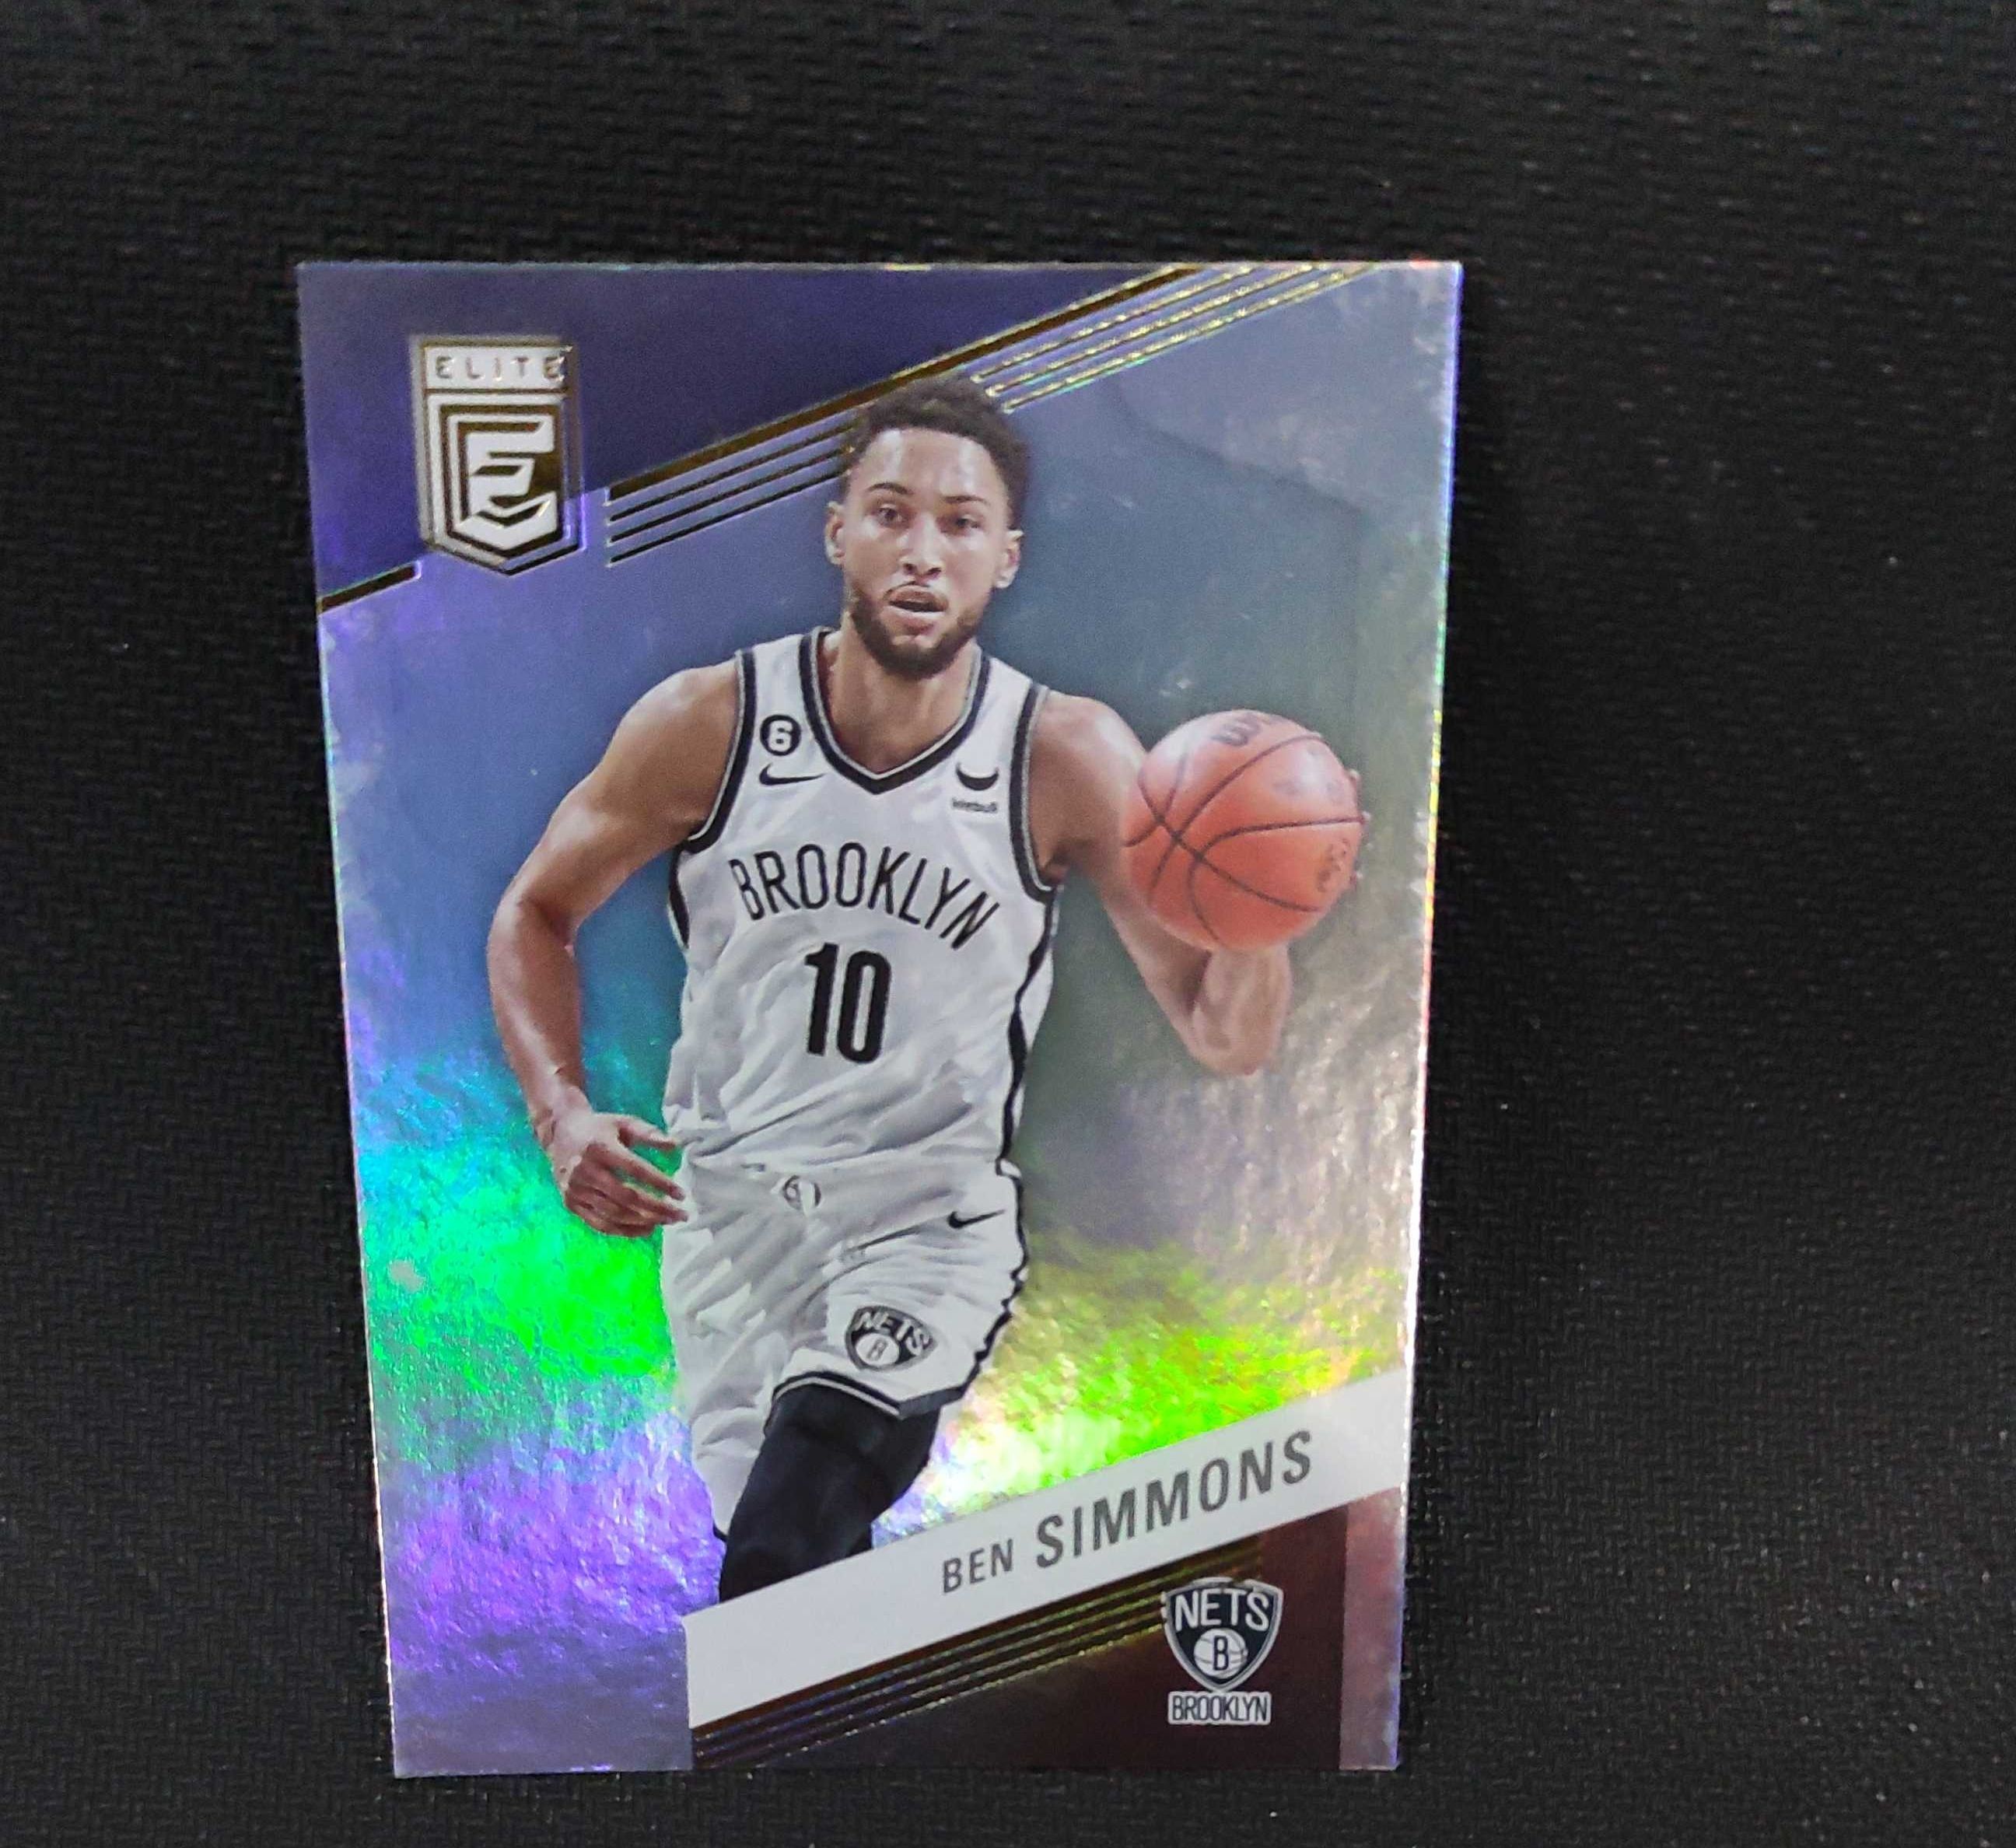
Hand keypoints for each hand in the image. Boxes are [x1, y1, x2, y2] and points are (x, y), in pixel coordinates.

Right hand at [542, 1107, 685, 1237]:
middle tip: (680, 1214)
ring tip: (667, 1221)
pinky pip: (600, 1224)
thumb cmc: (600, 1128)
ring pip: (614, 1213)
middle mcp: (584, 1170)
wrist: (560, 1133)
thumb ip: (649, 1134)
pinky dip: (625, 1231)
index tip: (681, 1194)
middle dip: (656, 1208)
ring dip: (644, 1222)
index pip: (635, 1169)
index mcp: (600, 1147)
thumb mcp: (624, 1123)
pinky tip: (646, 1229)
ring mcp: (575, 1190)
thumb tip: (676, 1145)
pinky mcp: (570, 1203)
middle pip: (626, 1196)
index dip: (659, 1183)